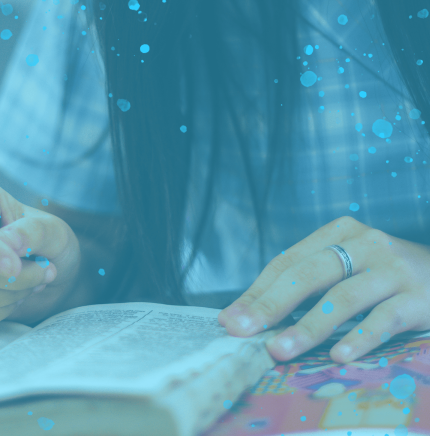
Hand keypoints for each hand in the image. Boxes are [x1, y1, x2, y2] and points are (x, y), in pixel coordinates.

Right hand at [0, 178, 79, 328]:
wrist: (49, 270)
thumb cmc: (49, 243)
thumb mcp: (54, 231)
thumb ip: (34, 231)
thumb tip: (6, 240)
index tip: (16, 268)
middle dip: (12, 279)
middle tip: (43, 273)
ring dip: (5, 298)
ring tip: (30, 286)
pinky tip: (12, 302)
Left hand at [218, 216, 429, 362]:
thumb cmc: (385, 276)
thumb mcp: (346, 268)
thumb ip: (305, 286)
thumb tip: (247, 315)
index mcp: (338, 233)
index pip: (287, 263)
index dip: (257, 292)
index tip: (231, 319)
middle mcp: (364, 244)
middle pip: (308, 275)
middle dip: (271, 305)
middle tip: (244, 331)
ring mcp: (393, 268)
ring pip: (342, 298)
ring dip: (308, 327)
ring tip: (280, 350)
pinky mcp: (419, 297)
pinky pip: (383, 319)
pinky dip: (359, 337)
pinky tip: (338, 355)